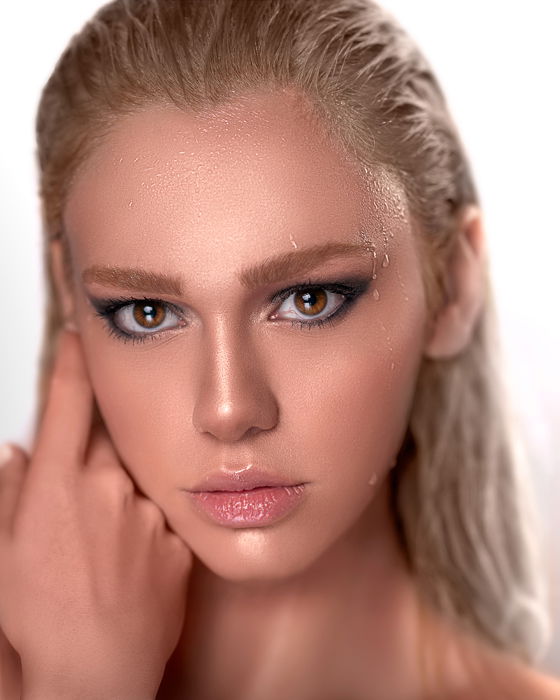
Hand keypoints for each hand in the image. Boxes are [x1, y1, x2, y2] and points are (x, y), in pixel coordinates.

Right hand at [0, 329, 192, 698]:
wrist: (97, 671)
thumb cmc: (41, 618)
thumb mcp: (3, 554)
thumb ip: (10, 492)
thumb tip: (16, 455)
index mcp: (60, 483)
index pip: (70, 402)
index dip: (74, 364)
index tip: (78, 338)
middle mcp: (108, 485)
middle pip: (108, 440)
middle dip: (95, 453)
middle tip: (81, 497)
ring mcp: (147, 510)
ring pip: (134, 483)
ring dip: (118, 500)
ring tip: (101, 550)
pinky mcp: (175, 537)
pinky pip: (158, 518)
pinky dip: (142, 530)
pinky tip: (126, 566)